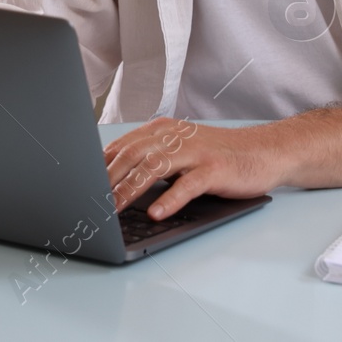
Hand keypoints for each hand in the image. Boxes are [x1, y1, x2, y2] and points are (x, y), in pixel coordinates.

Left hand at [103, 117, 289, 220]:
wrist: (263, 151)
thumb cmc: (217, 155)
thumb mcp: (179, 150)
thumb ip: (151, 158)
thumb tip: (111, 181)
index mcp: (163, 130)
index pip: (122, 146)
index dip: (98, 165)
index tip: (79, 183)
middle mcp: (175, 137)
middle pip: (133, 154)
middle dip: (107, 178)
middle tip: (88, 200)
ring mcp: (195, 152)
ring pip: (154, 167)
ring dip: (130, 188)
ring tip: (113, 208)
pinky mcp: (214, 169)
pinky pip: (187, 185)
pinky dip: (169, 199)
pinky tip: (155, 212)